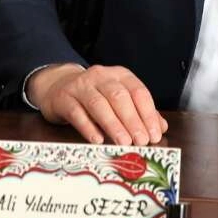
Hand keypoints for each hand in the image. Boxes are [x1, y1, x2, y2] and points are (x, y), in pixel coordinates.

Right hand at [27, 63, 167, 146]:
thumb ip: (139, 111)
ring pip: (99, 104)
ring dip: (113, 125)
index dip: (148, 114)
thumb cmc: (94, 95)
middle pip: (119, 97)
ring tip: (123, 142)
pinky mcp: (64, 98)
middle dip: (132, 120)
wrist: (57, 86)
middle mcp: (101, 76)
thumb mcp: (118, 99)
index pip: (138, 92)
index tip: (154, 134)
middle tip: (141, 141)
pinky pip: (77, 112)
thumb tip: (160, 127)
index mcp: (119, 75)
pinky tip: (97, 140)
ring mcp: (81, 86)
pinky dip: (88, 127)